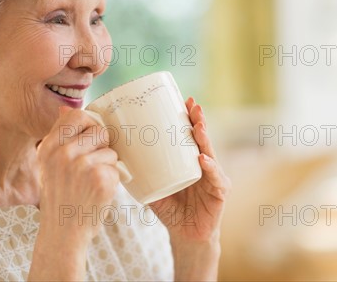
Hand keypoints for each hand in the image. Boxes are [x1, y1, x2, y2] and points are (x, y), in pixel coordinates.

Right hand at [35, 106, 119, 240]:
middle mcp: (63, 153)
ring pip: (110, 150)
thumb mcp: (49, 165)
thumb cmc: (60, 197)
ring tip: (92, 182)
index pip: (75, 116)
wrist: (62, 233)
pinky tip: (99, 192)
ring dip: (108, 165)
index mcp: (48, 147)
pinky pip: (117, 167)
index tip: (90, 138)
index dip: (88, 124)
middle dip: (101, 147)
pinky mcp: (100, 178)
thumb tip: (64, 108)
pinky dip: (113, 180)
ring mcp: (81, 165)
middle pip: (99, 131)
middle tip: (92, 166)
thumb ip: (59, 137)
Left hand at [149, 98, 230, 244]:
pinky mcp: (219, 193)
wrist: (185, 236)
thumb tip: (117, 158)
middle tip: (193, 106)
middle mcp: (205, 165)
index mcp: (189, 161)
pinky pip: (215, 179)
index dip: (189, 118)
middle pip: (202, 139)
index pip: (190, 135)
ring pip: (210, 154)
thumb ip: (140, 175)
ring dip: (204, 139)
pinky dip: (210, 168)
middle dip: (198, 121)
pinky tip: (203, 160)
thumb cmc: (171, 210)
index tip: (184, 100)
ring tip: (197, 127)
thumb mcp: (153, 189)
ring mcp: (213, 178)